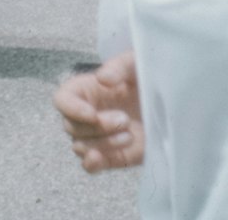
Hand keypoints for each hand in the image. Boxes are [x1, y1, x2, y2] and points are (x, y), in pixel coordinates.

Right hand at [53, 50, 143, 172]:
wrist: (167, 104)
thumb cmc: (146, 78)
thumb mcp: (135, 64)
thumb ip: (118, 67)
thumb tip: (102, 78)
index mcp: (85, 90)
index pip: (62, 100)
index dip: (72, 108)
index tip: (93, 114)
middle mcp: (85, 114)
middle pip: (71, 127)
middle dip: (98, 127)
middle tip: (125, 119)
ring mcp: (97, 137)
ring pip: (80, 147)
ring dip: (102, 145)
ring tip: (129, 136)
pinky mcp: (111, 156)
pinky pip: (91, 166)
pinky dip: (92, 164)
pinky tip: (99, 159)